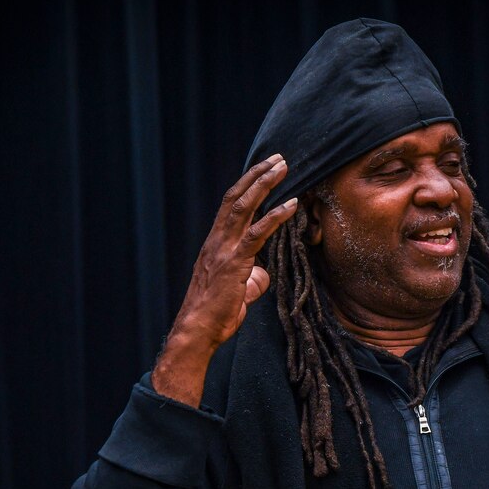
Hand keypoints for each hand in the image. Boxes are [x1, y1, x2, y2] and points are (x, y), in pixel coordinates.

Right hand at [152, 154, 296, 404]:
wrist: (197, 331)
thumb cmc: (216, 315)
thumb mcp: (238, 291)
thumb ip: (250, 276)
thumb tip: (261, 273)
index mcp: (215, 244)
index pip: (230, 205)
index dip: (247, 185)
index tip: (264, 169)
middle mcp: (216, 241)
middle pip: (236, 197)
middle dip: (257, 175)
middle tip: (278, 158)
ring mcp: (224, 250)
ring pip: (243, 207)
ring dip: (265, 184)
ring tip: (283, 167)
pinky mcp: (234, 264)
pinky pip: (256, 234)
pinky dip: (275, 216)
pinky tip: (291, 204)